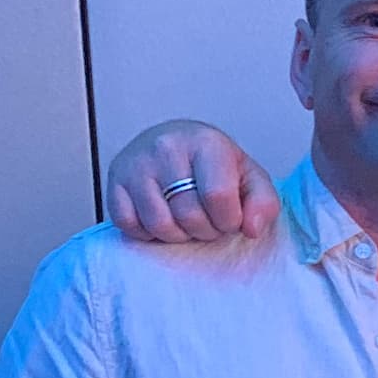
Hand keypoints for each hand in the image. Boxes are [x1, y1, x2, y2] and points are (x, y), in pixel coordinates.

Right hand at [105, 121, 278, 243]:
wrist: (176, 144)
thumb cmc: (216, 166)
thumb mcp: (251, 179)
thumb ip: (263, 203)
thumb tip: (251, 229)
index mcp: (205, 142)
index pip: (218, 197)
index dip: (228, 221)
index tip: (230, 217)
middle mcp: (166, 147)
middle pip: (189, 216)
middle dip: (206, 230)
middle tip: (208, 218)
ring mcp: (136, 164)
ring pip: (160, 225)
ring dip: (179, 235)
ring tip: (186, 218)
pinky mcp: (114, 181)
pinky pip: (130, 225)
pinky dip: (149, 233)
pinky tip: (162, 216)